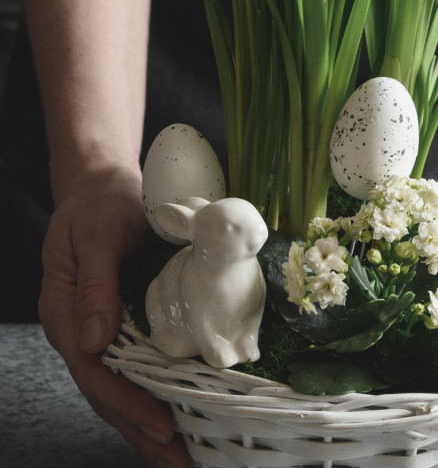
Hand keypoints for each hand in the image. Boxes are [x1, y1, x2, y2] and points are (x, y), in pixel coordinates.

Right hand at [38, 165, 190, 467]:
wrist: (100, 188)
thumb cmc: (98, 207)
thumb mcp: (96, 236)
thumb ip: (95, 284)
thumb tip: (93, 339)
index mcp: (67, 312)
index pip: (94, 372)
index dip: (125, 403)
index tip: (159, 426)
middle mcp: (80, 330)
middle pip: (106, 392)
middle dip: (140, 430)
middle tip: (177, 461)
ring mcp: (98, 330)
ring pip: (118, 387)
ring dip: (146, 423)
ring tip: (179, 456)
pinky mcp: (118, 324)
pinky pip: (131, 368)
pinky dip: (150, 394)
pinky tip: (173, 413)